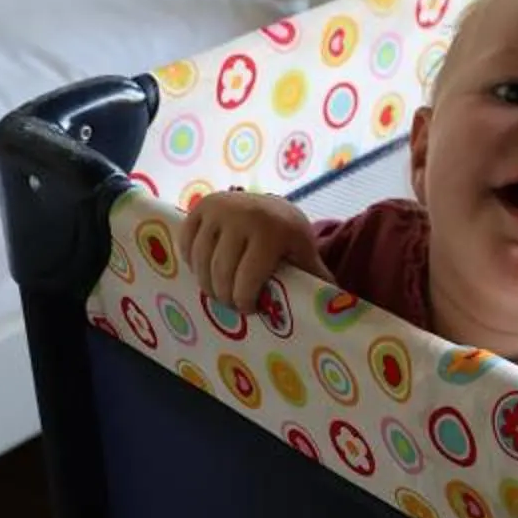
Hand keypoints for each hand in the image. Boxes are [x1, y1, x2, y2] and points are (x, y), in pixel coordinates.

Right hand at [181, 189, 318, 312]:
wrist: (273, 206)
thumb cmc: (289, 239)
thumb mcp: (306, 256)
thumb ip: (315, 281)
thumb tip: (331, 311)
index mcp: (270, 230)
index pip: (246, 280)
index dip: (244, 302)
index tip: (249, 309)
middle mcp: (242, 215)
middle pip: (220, 273)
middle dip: (224, 297)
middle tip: (232, 304)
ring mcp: (218, 209)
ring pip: (200, 261)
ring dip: (207, 283)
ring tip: (220, 291)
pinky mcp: (201, 206)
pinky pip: (187, 244)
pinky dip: (192, 262)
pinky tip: (207, 269)